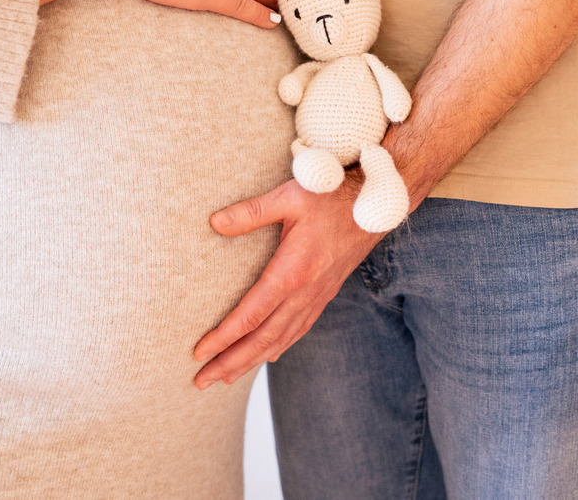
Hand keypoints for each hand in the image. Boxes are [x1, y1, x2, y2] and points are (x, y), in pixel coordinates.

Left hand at [193, 176, 384, 388]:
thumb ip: (251, 212)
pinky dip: (279, 347)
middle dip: (230, 362)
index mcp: (292, 272)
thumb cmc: (334, 196)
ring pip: (281, 340)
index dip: (223, 338)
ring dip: (251, 361)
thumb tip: (215, 223)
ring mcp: (317, 297)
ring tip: (224, 378)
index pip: (251, 315)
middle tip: (201, 381)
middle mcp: (305, 292)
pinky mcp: (325, 294)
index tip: (198, 353)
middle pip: (263, 339)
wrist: (378, 204)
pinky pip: (299, 330)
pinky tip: (267, 356)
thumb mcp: (290, 197)